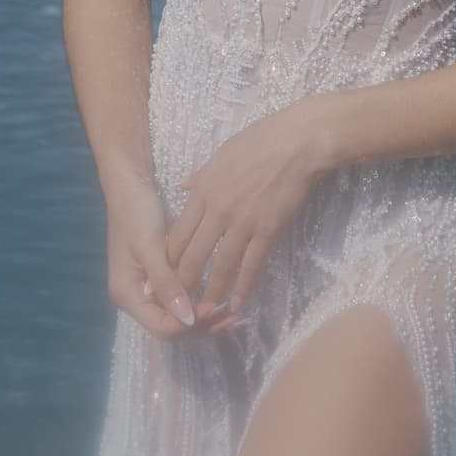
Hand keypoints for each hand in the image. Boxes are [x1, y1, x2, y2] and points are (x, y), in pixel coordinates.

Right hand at [104, 176, 238, 338]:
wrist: (129, 189)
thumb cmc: (136, 215)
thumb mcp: (150, 248)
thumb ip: (166, 284)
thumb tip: (187, 318)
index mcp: (128, 296)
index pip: (163, 328)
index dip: (191, 325)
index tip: (216, 310)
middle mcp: (136, 300)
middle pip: (172, 328)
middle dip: (202, 326)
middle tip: (233, 317)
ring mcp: (146, 292)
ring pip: (178, 317)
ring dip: (203, 317)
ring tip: (232, 313)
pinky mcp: (157, 281)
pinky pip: (179, 301)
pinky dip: (198, 302)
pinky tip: (219, 299)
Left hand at [165, 98, 328, 322]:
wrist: (295, 143)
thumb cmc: (259, 142)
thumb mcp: (220, 155)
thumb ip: (200, 176)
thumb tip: (182, 186)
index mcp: (202, 192)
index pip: (177, 234)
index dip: (166, 260)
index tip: (159, 279)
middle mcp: (217, 210)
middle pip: (192, 255)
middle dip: (182, 284)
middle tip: (175, 306)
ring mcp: (242, 222)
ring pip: (220, 265)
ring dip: (211, 291)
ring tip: (203, 313)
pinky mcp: (267, 229)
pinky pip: (252, 263)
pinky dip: (244, 285)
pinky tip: (238, 303)